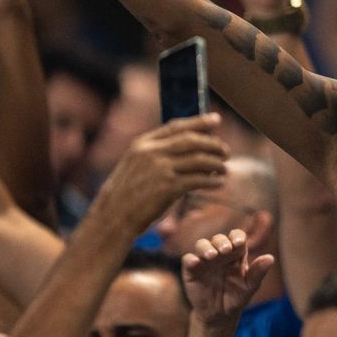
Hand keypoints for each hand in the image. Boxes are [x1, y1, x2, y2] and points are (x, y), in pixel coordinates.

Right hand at [94, 114, 228, 232]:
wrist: (112, 217)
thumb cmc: (126, 193)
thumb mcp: (134, 164)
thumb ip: (155, 153)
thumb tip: (188, 147)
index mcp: (142, 143)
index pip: (176, 126)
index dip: (199, 121)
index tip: (217, 119)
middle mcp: (152, 152)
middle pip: (191, 140)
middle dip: (212, 143)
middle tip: (225, 150)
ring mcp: (160, 169)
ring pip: (198, 159)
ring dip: (216, 163)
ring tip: (224, 168)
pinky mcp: (168, 188)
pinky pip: (198, 180)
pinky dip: (212, 181)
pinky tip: (219, 183)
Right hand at [182, 229, 273, 326]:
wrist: (220, 315)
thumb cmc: (237, 296)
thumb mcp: (250, 286)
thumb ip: (258, 272)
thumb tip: (271, 258)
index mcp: (236, 253)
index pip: (236, 236)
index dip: (237, 236)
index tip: (239, 243)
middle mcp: (219, 253)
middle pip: (218, 238)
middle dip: (221, 241)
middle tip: (226, 250)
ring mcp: (204, 260)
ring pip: (202, 244)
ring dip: (206, 247)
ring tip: (212, 255)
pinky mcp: (191, 270)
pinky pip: (188, 259)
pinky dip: (191, 259)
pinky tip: (195, 262)